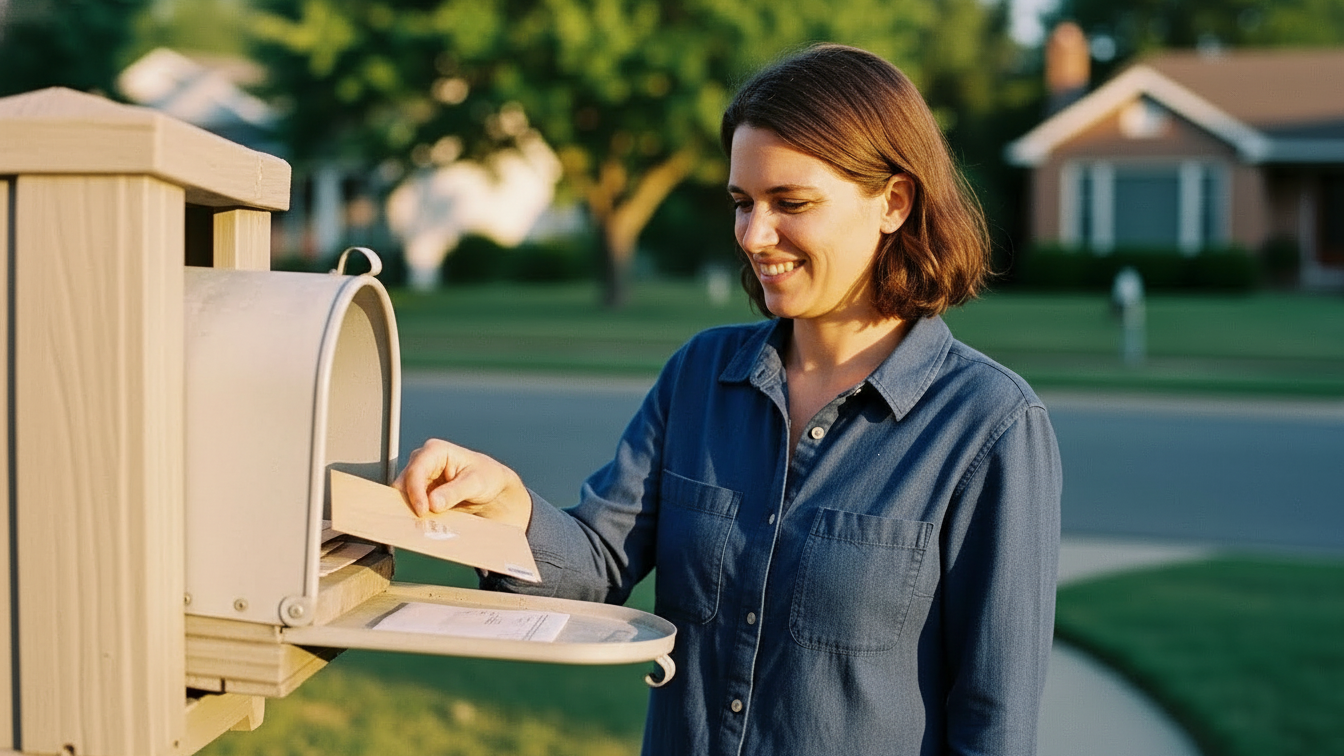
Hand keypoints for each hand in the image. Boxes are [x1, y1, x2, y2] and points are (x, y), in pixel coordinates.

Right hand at [392, 438, 532, 530]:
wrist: (493, 488)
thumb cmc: (487, 477)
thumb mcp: (475, 483)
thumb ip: (454, 492)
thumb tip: (432, 503)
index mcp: (435, 450)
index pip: (416, 470)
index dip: (415, 492)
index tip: (422, 511)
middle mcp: (422, 461)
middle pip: (404, 483)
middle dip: (409, 502)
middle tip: (417, 522)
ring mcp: (420, 477)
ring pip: (403, 495)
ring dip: (410, 510)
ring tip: (421, 525)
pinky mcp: (420, 492)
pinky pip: (410, 504)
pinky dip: (415, 515)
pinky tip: (424, 525)